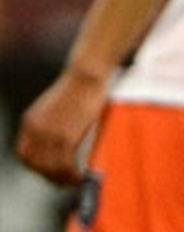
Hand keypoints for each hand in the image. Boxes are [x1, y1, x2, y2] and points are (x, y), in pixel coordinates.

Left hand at [15, 68, 108, 184]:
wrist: (87, 73)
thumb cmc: (78, 86)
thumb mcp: (54, 106)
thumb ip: (50, 123)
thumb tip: (57, 142)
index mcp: (30, 121)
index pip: (24, 154)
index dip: (35, 166)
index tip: (48, 171)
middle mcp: (35, 130)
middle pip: (36, 164)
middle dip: (49, 176)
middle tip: (63, 182)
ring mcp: (50, 134)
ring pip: (50, 168)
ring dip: (62, 179)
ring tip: (73, 180)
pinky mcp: (66, 136)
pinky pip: (65, 165)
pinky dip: (72, 175)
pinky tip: (80, 176)